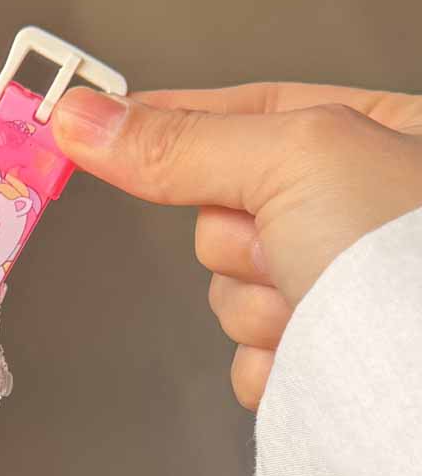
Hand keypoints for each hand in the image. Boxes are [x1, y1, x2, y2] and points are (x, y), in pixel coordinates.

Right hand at [50, 83, 421, 408]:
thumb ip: (181, 143)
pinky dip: (271, 361)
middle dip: (242, 242)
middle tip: (288, 243)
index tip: (90, 123)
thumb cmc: (410, 253)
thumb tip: (87, 120)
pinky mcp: (316, 361)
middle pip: (219, 219)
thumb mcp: (296, 158)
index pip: (238, 114)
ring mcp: (330, 291)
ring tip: (320, 304)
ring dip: (259, 306)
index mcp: (370, 138)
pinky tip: (315, 351)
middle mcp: (350, 214)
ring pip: (228, 295)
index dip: (167, 122)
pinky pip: (245, 359)